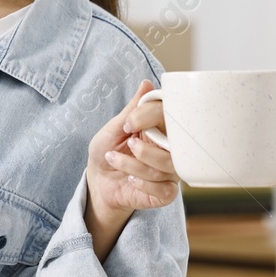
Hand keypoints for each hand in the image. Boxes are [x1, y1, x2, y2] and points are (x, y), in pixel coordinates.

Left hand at [84, 80, 180, 252]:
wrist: (98, 181)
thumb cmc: (107, 151)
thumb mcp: (114, 128)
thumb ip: (132, 110)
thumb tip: (146, 83)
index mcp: (160, 129)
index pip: (169, 116)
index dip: (150, 116)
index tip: (128, 122)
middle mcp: (170, 149)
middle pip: (177, 144)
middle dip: (147, 146)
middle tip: (128, 143)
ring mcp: (170, 172)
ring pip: (167, 167)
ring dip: (134, 164)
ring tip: (113, 159)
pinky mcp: (166, 193)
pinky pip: (165, 190)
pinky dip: (144, 184)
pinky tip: (130, 180)